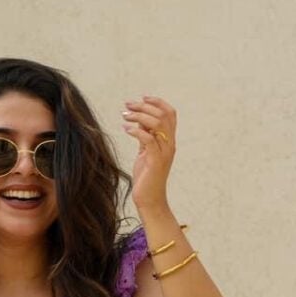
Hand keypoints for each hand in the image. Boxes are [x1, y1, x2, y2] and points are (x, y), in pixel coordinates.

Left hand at [122, 94, 176, 210]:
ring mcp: (164, 152)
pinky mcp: (155, 160)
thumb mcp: (145, 152)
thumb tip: (139, 119)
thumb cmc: (146, 176)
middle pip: (162, 115)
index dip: (158, 102)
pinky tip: (125, 129)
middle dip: (144, 106)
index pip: (170, 113)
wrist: (150, 199)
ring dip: (139, 115)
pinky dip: (136, 130)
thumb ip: (145, 136)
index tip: (142, 97)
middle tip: (127, 105)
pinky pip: (147, 139)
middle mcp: (170, 144)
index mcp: (169, 140)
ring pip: (156, 123)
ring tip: (125, 115)